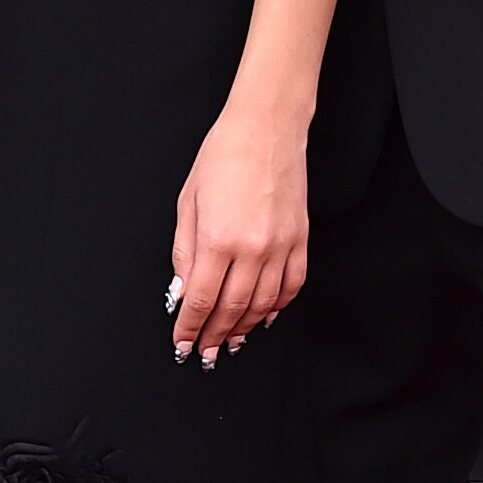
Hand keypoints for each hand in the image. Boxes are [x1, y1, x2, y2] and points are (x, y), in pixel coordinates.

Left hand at [169, 103, 308, 365]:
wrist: (266, 128)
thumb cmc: (223, 156)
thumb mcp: (188, 203)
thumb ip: (184, 252)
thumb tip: (182, 291)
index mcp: (217, 240)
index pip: (200, 301)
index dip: (190, 328)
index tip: (183, 343)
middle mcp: (251, 249)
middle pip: (231, 309)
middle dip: (214, 336)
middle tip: (205, 354)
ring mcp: (280, 246)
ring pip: (262, 304)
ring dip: (245, 328)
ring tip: (232, 342)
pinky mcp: (300, 239)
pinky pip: (291, 286)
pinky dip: (277, 306)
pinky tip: (264, 316)